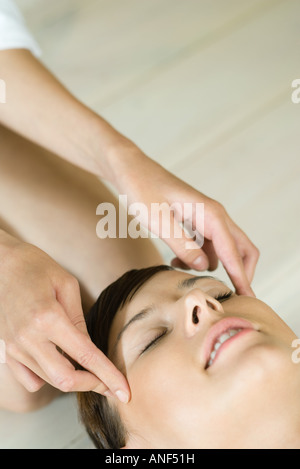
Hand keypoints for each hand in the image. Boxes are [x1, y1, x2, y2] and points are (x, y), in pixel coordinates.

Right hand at [0, 231, 129, 401]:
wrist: (2, 263)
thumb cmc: (37, 267)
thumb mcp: (67, 285)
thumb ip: (80, 320)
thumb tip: (90, 351)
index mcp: (48, 318)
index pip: (85, 356)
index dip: (108, 376)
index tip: (124, 392)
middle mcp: (29, 337)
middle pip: (65, 379)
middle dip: (92, 385)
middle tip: (109, 382)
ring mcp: (15, 346)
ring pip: (48, 380)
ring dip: (73, 380)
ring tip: (89, 369)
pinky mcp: (7, 350)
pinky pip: (29, 378)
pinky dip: (47, 378)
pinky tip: (59, 364)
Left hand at [108, 145, 258, 295]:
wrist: (130, 169)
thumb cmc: (142, 190)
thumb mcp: (159, 221)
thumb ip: (183, 245)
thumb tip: (205, 267)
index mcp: (210, 214)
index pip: (234, 251)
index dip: (241, 277)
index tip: (248, 300)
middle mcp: (214, 215)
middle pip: (242, 248)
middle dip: (241, 273)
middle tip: (231, 296)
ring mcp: (206, 218)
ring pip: (223, 249)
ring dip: (212, 266)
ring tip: (183, 273)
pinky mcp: (195, 221)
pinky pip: (207, 245)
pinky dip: (198, 258)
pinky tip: (176, 262)